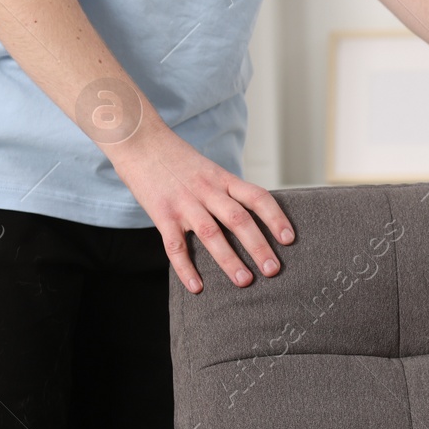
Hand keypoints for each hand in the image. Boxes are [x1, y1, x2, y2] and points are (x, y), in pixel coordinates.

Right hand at [107, 124, 294, 293]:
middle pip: (238, 219)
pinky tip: (197, 287)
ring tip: (244, 281)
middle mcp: (207, 191)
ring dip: (229, 260)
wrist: (139, 141)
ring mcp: (184, 203)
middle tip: (273, 269)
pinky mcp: (162, 215)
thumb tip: (252, 217)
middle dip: (258, 246)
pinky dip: (185, 268)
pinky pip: (175, 246)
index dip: (276, 217)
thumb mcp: (210, 169)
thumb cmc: (178, 159)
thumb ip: (227, 191)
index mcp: (223, 179)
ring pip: (211, 234)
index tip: (289, 238)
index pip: (257, 197)